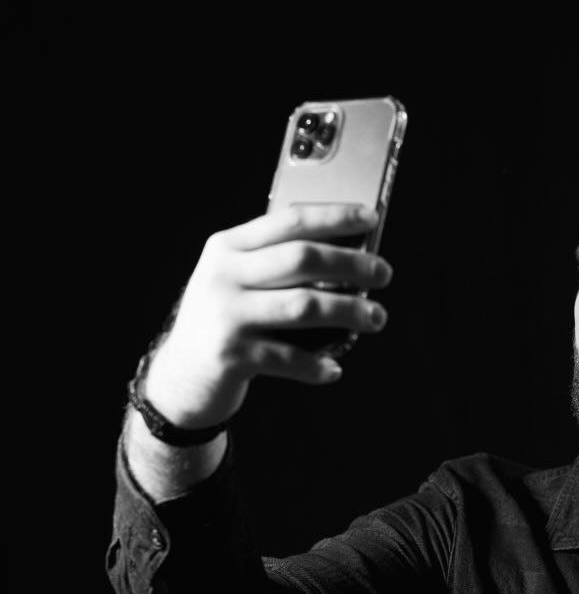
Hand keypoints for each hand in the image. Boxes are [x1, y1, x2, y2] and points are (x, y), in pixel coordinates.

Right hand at [143, 203, 392, 428]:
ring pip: (303, 305)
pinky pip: (289, 358)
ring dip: (348, 311)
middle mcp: (224, 275)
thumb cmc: (224, 324)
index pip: (288, 221)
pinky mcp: (231, 355)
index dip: (333, 217)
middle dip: (351, 264)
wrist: (179, 377)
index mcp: (228, 247)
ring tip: (377, 317)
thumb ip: (278, 267)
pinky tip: (334, 370)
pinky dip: (316, 366)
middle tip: (384, 273)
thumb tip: (350, 263)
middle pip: (301, 258)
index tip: (370, 218)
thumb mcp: (238, 283)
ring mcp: (226, 315)